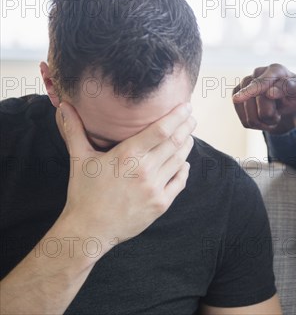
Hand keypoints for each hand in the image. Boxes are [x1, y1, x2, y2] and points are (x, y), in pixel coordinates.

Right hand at [55, 101, 195, 248]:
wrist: (89, 230)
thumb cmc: (84, 193)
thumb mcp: (80, 159)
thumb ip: (75, 130)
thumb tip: (64, 106)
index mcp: (128, 155)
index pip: (161, 130)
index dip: (176, 116)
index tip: (186, 106)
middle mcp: (145, 170)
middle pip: (175, 142)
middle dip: (186, 127)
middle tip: (190, 118)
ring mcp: (155, 188)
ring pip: (179, 160)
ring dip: (186, 145)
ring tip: (188, 136)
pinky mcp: (161, 204)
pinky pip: (180, 182)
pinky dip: (184, 169)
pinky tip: (184, 162)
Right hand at [232, 64, 295, 133]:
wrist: (285, 102)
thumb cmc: (294, 95)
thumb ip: (288, 89)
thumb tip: (269, 92)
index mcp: (276, 69)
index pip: (265, 81)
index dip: (258, 89)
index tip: (260, 95)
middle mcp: (257, 73)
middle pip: (257, 102)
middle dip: (271, 115)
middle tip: (279, 114)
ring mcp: (244, 83)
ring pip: (250, 115)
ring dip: (264, 122)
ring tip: (272, 115)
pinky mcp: (235, 95)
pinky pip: (245, 121)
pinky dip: (256, 125)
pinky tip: (262, 118)